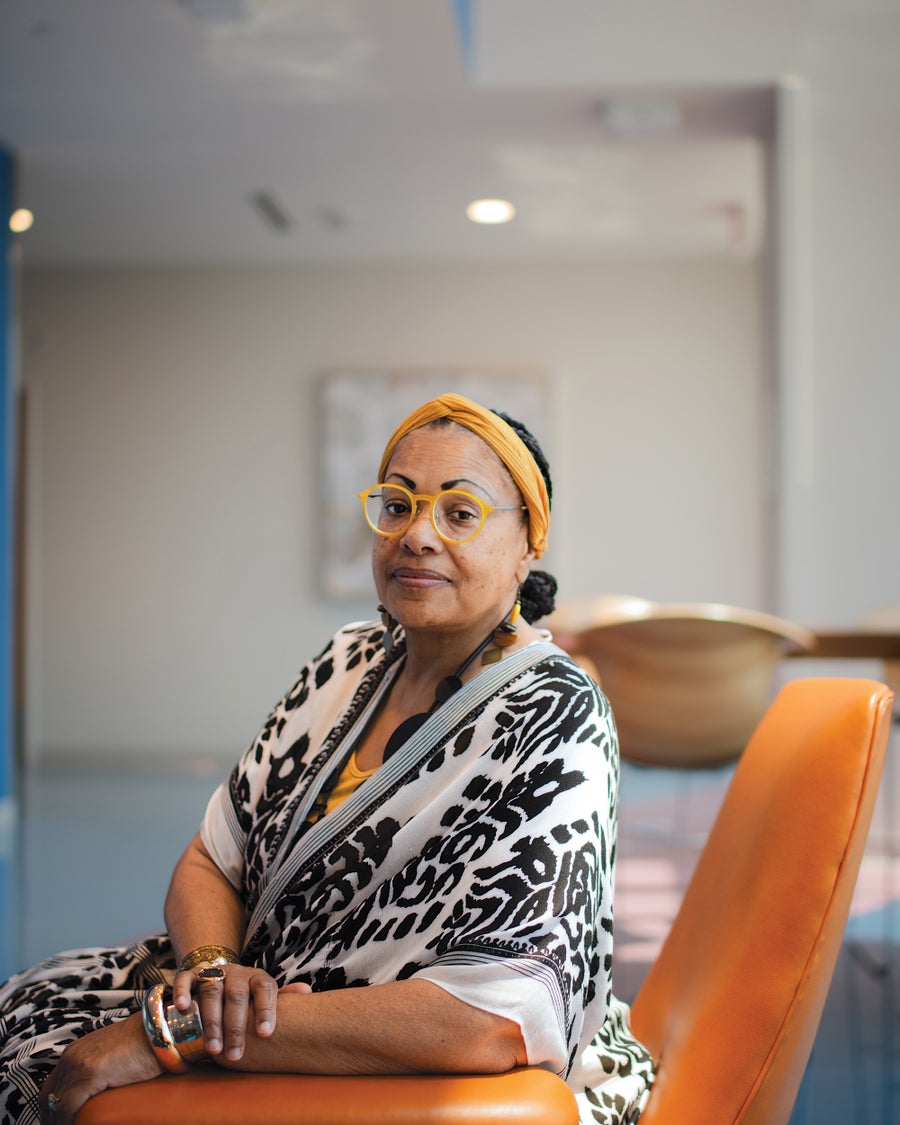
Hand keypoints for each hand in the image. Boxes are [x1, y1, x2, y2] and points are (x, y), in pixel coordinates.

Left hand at [40, 1013, 161, 1124]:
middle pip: (48, 1097)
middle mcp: (71, 1056)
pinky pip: (67, 1108)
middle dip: (52, 1118)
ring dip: (61, 1121)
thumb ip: (98, 1069)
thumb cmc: (145, 1044)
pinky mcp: (89, 1074)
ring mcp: (78, 1064)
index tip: (59, 1123)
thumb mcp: (112, 1056)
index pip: (51, 1088)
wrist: (161, 1029)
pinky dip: (69, 1122)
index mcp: (74, 1052)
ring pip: (56, 1106)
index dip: (51, 1110)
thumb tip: (97, 1093)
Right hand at [172, 962, 289, 1061]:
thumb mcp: (264, 995)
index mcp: (256, 977)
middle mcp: (236, 973)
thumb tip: (307, 993)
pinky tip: (184, 1008)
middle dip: (236, 1027)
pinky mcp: (192, 974)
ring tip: (213, 1049)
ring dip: (212, 1021)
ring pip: (212, 991)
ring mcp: (213, 972)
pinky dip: (184, 991)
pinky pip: (186, 978)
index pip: (265, 988)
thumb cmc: (247, 996)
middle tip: (235, 1055)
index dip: (266, 1009)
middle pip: (237, 995)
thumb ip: (282, 997)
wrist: (219, 976)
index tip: (265, 1034)